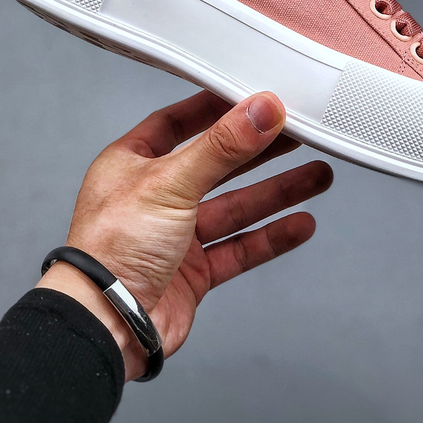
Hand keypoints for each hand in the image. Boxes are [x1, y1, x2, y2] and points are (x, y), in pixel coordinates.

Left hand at [38, 90, 332, 379]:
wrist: (106, 325)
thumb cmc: (112, 250)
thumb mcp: (171, 183)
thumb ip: (222, 147)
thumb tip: (261, 110)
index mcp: (133, 164)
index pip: (177, 123)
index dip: (215, 109)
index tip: (251, 97)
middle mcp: (154, 198)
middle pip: (216, 164)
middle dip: (259, 151)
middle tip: (297, 134)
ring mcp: (175, 237)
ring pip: (235, 207)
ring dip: (276, 192)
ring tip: (317, 175)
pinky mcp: (193, 272)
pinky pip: (240, 248)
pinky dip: (271, 236)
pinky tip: (300, 223)